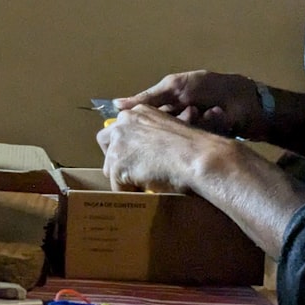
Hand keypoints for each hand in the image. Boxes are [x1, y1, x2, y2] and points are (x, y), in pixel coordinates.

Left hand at [96, 104, 233, 193]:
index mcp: (139, 111)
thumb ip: (154, 135)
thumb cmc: (195, 147)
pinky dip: (128, 192)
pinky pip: (116, 185)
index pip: (119, 128)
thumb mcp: (171, 130)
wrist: (199, 157)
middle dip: (114, 157)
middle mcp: (124, 122)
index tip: (134, 157)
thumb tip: (147, 151)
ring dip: (123, 177)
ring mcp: (119, 142)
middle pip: (105, 141)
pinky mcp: (118, 163)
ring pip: (110, 165)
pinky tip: (144, 192)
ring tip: (142, 185)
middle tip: (129, 172)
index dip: (125, 145)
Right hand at [113, 70, 265, 139]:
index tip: (136, 133)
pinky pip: (197, 144)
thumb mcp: (175, 87)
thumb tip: (115, 104)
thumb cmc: (211, 88)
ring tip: (207, 111)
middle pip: (160, 133)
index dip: (141, 128)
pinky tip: (218, 116)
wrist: (249, 101)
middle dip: (175, 124)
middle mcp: (175, 121)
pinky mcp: (205, 145)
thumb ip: (147, 97)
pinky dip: (208, 128)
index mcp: (165, 107)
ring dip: (194, 124)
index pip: (143, 121)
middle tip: (190, 111)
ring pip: (179, 139)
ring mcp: (191, 134)